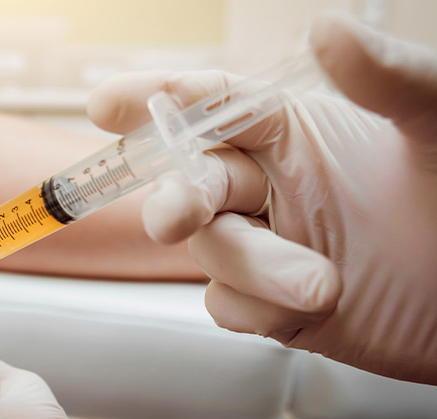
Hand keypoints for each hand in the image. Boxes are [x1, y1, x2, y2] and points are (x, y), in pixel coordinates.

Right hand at [87, 12, 436, 382]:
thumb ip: (390, 78)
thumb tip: (328, 28)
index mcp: (296, 134)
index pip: (213, 106)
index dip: (157, 100)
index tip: (106, 104)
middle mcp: (270, 187)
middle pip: (192, 183)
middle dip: (176, 199)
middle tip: (177, 218)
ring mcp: (266, 246)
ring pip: (210, 251)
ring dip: (252, 268)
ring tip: (322, 286)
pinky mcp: (269, 303)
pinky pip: (227, 304)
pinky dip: (255, 310)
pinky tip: (305, 312)